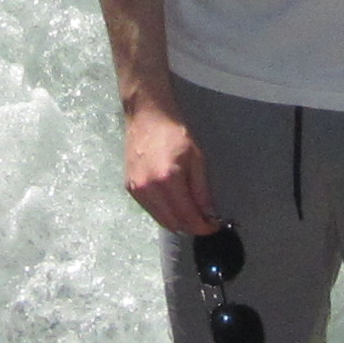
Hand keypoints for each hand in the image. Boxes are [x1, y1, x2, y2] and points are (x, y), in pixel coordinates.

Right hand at [123, 97, 220, 234]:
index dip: (203, 226)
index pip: (187, 216)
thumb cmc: (174, 132)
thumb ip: (202, 190)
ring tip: (192, 211)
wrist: (146, 116)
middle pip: (173, 223)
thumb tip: (209, 214)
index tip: (214, 226)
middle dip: (191, 226)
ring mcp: (136, 190)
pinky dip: (165, 212)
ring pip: (161, 219)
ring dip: (178, 221)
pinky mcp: (130, 188)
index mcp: (168, 180)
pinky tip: (174, 202)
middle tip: (204, 220)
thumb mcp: (197, 158)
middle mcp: (149, 189)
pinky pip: (150, 210)